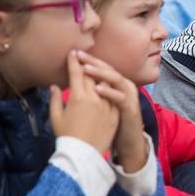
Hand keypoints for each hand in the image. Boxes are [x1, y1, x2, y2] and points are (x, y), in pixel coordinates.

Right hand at [48, 52, 118, 154]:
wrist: (83, 154)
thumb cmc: (66, 136)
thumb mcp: (56, 117)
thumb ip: (55, 99)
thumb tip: (54, 86)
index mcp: (77, 97)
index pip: (76, 74)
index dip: (74, 62)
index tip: (73, 52)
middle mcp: (94, 98)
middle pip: (92, 75)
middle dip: (87, 64)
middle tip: (84, 55)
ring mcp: (107, 105)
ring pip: (105, 83)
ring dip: (100, 74)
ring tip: (96, 67)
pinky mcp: (115, 113)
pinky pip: (114, 96)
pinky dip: (110, 88)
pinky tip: (107, 84)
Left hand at [77, 53, 146, 173]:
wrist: (128, 141)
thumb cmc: (112, 124)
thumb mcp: (102, 105)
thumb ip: (90, 94)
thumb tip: (64, 85)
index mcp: (115, 86)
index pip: (101, 69)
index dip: (88, 61)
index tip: (73, 53)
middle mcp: (123, 87)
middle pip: (108, 69)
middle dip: (93, 62)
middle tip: (79, 54)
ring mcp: (128, 97)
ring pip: (116, 79)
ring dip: (101, 73)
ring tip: (86, 68)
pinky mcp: (130, 109)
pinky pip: (120, 97)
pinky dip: (109, 92)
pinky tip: (97, 88)